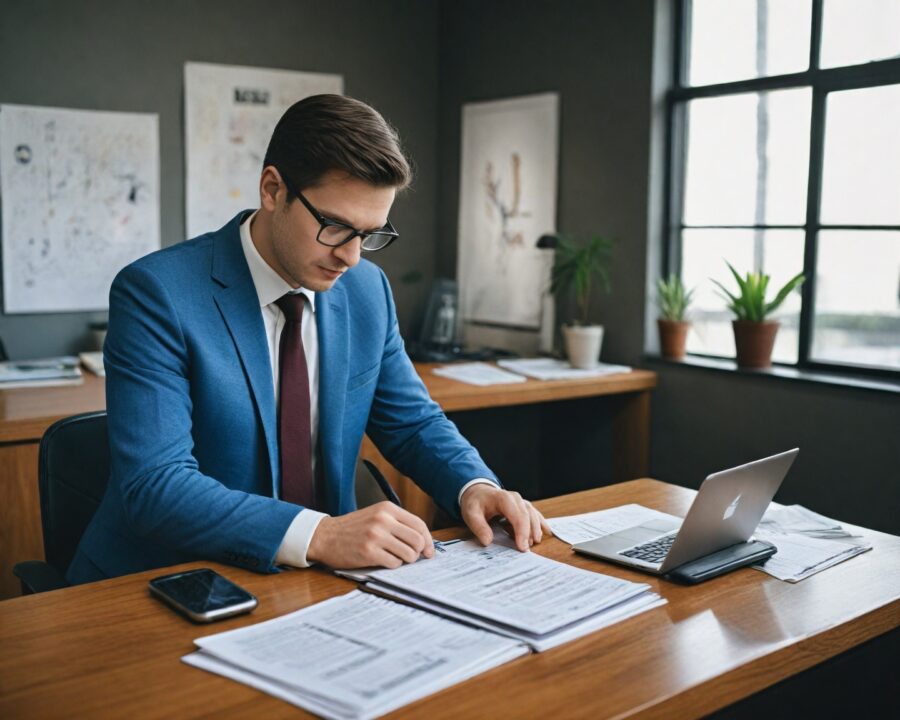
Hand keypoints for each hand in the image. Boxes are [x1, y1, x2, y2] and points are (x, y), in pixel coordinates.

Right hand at [307, 501, 433, 568]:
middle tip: (412, 557)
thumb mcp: (375, 516)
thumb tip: (422, 541)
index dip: (428, 540)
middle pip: (417, 540)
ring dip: (406, 560)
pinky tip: (383, 561)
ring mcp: (376, 536)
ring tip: (395, 558)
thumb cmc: (352, 528)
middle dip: (418, 552)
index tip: (429, 551)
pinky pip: (394, 563)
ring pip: (409, 553)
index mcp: (387, 509)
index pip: (419, 524)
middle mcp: (383, 520)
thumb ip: (397, 523)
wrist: (324, 536)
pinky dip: (392, 565)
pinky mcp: (368, 552)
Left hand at [460, 484, 552, 551]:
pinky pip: (535, 514)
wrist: (478, 492)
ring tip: (536, 542)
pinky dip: (541, 522)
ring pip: (533, 514)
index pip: (517, 515)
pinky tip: (547, 531)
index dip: (521, 531)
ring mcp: (521, 501)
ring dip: (536, 528)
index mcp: (503, 498)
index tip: (522, 547)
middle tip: (527, 550)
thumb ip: (479, 527)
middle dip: (529, 532)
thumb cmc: (475, 503)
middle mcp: (515, 498)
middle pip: (527, 515)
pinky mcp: (523, 506)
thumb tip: (487, 541)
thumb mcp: (471, 514)